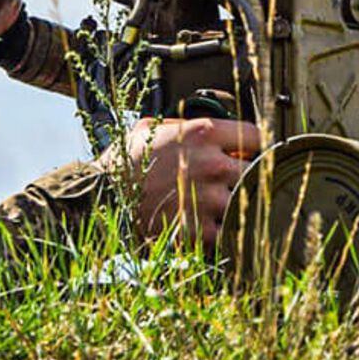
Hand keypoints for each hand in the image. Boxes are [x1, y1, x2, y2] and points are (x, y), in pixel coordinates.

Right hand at [105, 117, 262, 252]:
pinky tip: (213, 227)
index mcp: (203, 133)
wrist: (100, 199)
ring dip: (239, 205)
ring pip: (247, 203)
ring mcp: (208, 200)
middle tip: (235, 181)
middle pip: (258, 171)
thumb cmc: (123, 162)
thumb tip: (208, 130)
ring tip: (224, 206)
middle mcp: (211, 165)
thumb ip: (185, 126)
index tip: (248, 153)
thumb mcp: (151, 128)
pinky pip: (230, 233)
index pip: (257, 135)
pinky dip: (225, 232)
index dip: (254, 145)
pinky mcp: (200, 231)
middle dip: (249, 176)